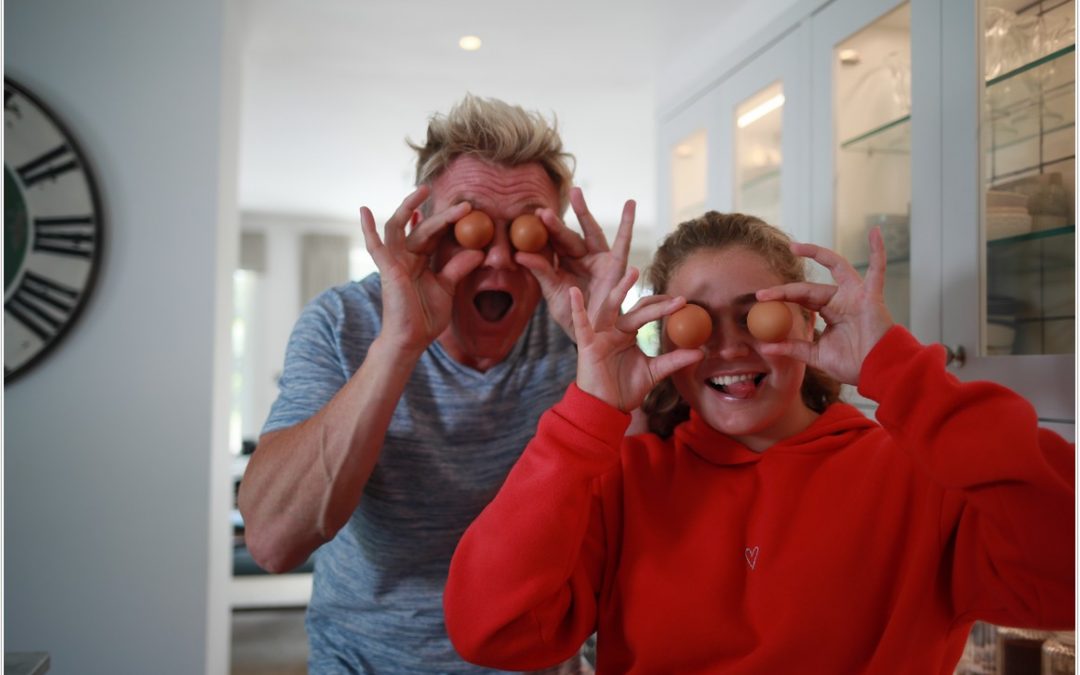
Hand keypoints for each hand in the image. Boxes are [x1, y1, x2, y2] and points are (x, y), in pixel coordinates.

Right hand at [359, 186, 482, 355]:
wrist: (412, 339)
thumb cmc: (426, 316)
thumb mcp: (447, 287)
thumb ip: (459, 268)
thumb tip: (479, 251)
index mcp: (420, 260)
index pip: (434, 234)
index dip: (449, 221)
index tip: (468, 210)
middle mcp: (406, 257)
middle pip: (422, 227)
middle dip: (442, 214)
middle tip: (465, 204)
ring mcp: (395, 261)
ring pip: (399, 227)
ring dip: (408, 207)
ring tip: (422, 191)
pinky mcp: (387, 269)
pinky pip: (375, 246)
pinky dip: (368, 228)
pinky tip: (364, 210)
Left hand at [515, 187, 634, 340]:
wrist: (592, 331)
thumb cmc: (571, 313)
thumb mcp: (553, 292)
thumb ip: (540, 272)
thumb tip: (519, 255)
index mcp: (562, 263)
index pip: (551, 244)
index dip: (542, 232)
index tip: (531, 218)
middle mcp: (580, 257)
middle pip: (567, 235)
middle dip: (556, 222)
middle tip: (543, 210)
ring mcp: (598, 258)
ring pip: (590, 231)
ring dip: (583, 212)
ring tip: (576, 191)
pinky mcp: (616, 264)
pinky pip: (623, 242)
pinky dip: (627, 223)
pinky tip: (630, 204)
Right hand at [570, 269, 703, 411]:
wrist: (605, 409)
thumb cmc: (625, 390)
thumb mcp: (654, 372)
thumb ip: (675, 360)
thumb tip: (701, 352)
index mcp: (627, 333)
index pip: (646, 312)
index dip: (663, 306)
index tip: (683, 302)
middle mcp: (614, 330)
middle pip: (635, 309)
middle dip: (654, 302)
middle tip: (675, 297)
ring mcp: (600, 335)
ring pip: (610, 308)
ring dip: (621, 290)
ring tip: (632, 273)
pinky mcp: (587, 345)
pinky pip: (581, 325)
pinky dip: (577, 309)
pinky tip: (575, 293)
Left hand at [754, 228, 893, 384]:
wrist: (877, 371)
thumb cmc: (853, 364)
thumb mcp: (816, 355)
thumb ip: (793, 347)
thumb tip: (765, 346)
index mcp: (830, 312)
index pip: (801, 298)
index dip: (781, 297)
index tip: (759, 298)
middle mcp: (842, 300)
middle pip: (809, 287)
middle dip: (786, 289)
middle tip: (763, 292)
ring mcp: (857, 295)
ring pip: (836, 267)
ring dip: (816, 254)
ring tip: (795, 247)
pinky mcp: (872, 296)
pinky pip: (877, 270)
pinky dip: (877, 251)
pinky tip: (875, 233)